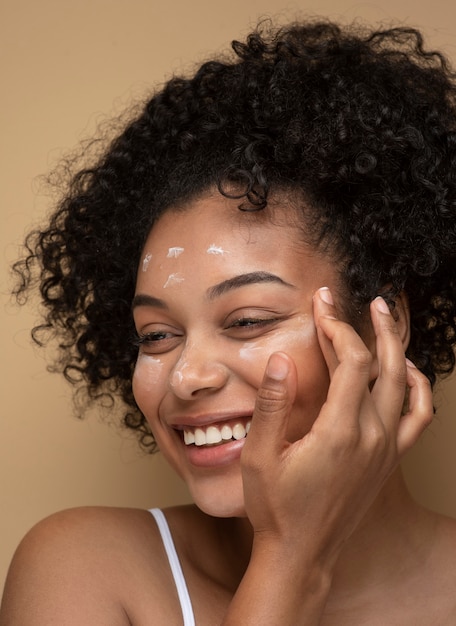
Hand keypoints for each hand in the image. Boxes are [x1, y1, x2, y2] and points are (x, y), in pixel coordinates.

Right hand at [240, 287, 432, 567]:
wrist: (301, 553)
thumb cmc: (276, 507)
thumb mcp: (260, 455)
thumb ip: (273, 404)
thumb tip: (282, 359)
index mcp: (340, 431)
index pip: (353, 362)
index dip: (338, 327)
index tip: (322, 306)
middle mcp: (372, 437)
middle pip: (387, 365)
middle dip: (377, 327)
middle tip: (371, 301)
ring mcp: (386, 450)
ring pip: (405, 387)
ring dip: (399, 351)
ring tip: (388, 326)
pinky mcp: (389, 461)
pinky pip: (417, 418)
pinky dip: (418, 390)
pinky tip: (406, 374)